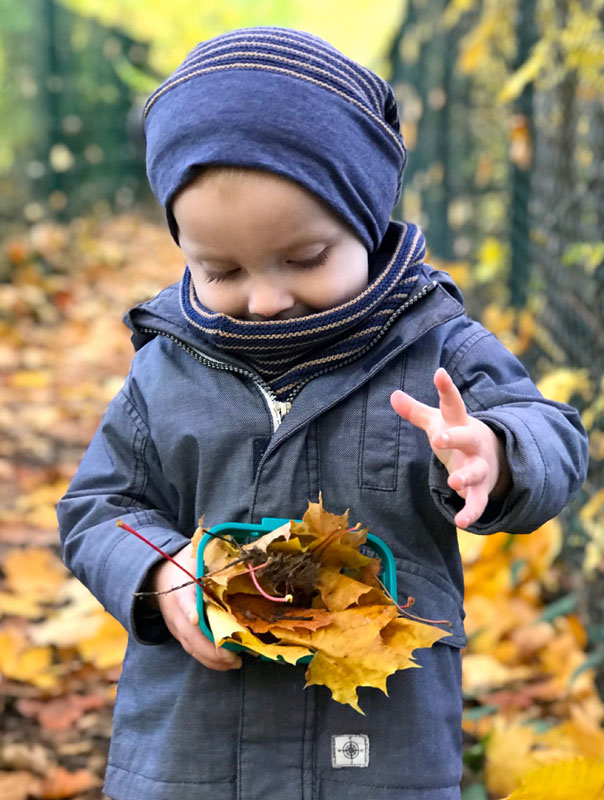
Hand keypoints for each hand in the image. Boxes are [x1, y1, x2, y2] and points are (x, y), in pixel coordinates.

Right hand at [151, 543, 241, 670]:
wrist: (158, 576)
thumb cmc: (184, 565)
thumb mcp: (195, 557)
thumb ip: (213, 559)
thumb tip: (240, 554)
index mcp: (180, 590)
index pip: (183, 601)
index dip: (189, 610)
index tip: (195, 618)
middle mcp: (176, 612)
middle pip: (190, 634)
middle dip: (211, 650)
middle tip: (233, 658)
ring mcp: (176, 626)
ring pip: (191, 647)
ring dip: (212, 659)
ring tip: (235, 664)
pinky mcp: (179, 634)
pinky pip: (193, 650)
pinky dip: (208, 659)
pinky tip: (226, 663)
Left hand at [390, 367, 509, 528]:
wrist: (495, 457)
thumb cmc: (457, 435)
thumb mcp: (439, 422)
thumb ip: (416, 411)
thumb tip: (392, 394)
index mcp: (459, 423)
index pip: (453, 403)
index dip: (446, 389)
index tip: (439, 373)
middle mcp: (472, 443)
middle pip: (466, 437)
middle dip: (454, 437)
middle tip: (438, 438)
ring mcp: (479, 466)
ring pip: (475, 471)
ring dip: (465, 477)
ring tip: (453, 483)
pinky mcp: (481, 489)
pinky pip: (478, 502)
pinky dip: (471, 512)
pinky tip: (461, 522)